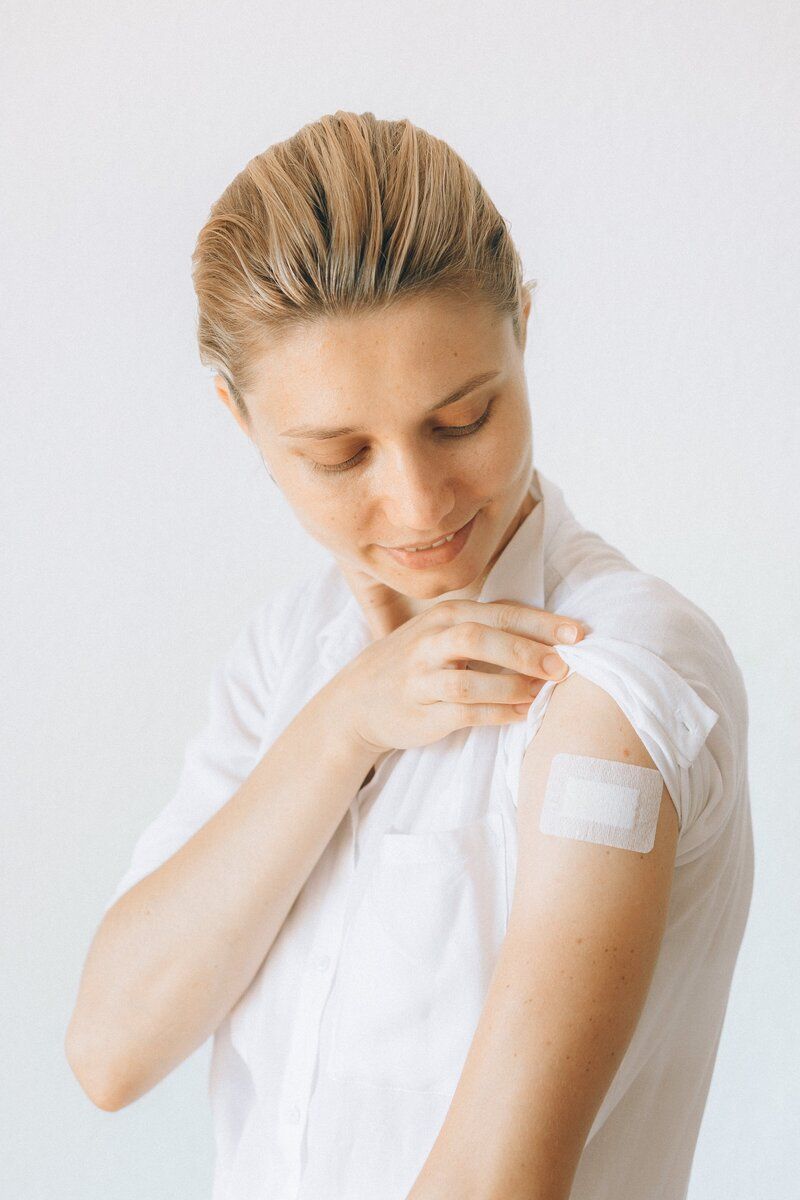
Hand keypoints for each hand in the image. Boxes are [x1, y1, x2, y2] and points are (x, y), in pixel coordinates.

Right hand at [335, 596, 586, 755]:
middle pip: (482, 638)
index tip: (578, 634)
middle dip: (526, 652)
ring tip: (542, 694)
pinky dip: (497, 714)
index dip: (541, 623)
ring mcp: (423, 679)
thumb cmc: (416, 663)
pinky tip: (521, 715)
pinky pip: (464, 713)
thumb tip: (552, 637)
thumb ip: (487, 629)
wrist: (358, 700)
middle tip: (562, 667)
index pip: (500, 613)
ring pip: (470, 681)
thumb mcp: (444, 634)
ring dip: (511, 688)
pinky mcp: (421, 712)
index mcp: (446, 616)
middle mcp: (431, 642)